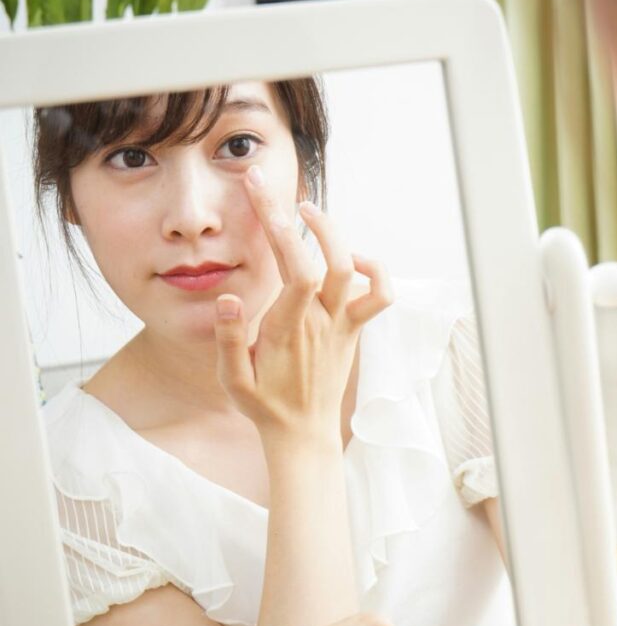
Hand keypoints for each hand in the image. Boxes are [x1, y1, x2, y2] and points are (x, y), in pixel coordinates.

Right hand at [214, 165, 392, 448]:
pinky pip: (379, 295)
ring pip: (355, 272)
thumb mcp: (232, 380)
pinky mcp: (354, 330)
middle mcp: (320, 322)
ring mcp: (341, 325)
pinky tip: (351, 259)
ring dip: (337, 236)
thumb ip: (227, 339)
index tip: (259, 192)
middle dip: (305, 219)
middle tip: (276, 192)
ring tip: (309, 215)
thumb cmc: (264, 405)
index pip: (292, 267)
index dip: (278, 226)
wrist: (303, 434)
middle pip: (326, 260)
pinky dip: (374, 270)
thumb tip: (228, 297)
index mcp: (287, 329)